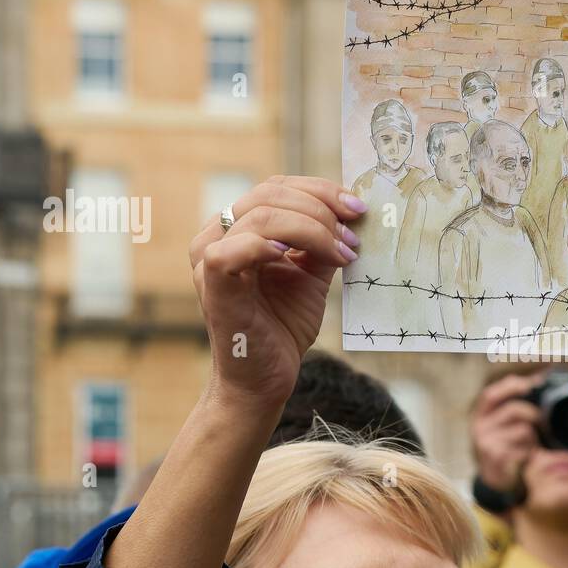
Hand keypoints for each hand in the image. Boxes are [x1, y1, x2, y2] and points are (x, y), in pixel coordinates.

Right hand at [189, 176, 364, 407]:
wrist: (264, 379)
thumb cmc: (282, 328)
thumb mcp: (310, 275)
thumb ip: (321, 243)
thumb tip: (352, 212)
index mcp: (238, 228)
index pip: (277, 188)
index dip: (320, 191)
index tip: (358, 208)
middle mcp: (217, 235)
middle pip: (270, 194)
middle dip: (322, 209)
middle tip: (353, 237)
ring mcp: (209, 256)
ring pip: (261, 215)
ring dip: (312, 229)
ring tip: (342, 254)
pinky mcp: (212, 282)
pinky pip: (237, 246)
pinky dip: (272, 244)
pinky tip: (298, 260)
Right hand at [470, 373, 542, 491]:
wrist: (498, 481)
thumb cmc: (507, 447)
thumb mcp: (505, 424)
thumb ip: (516, 404)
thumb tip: (540, 378)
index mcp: (481, 415)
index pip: (491, 395)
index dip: (510, 387)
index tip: (530, 384)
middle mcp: (479, 428)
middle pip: (514, 411)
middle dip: (534, 413)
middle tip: (542, 420)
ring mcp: (487, 445)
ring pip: (524, 430)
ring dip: (534, 436)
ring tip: (531, 444)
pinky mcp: (498, 460)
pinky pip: (525, 448)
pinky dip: (532, 451)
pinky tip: (527, 456)